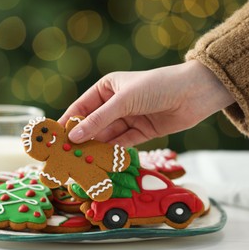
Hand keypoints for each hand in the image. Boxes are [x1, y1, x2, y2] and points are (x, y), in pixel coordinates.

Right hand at [58, 60, 234, 146]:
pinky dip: (114, 152)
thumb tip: (74, 137)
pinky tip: (102, 161)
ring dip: (96, 148)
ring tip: (82, 162)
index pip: (81, 107)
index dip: (68, 122)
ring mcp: (129, 118)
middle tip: (66, 156)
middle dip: (81, 139)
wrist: (194, 93)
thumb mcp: (124, 100)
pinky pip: (123, 144)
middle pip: (93, 124)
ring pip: (107, 136)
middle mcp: (116, 103)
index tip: (54, 138)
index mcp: (107, 88)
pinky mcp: (141, 132)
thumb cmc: (156, 86)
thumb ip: (99, 120)